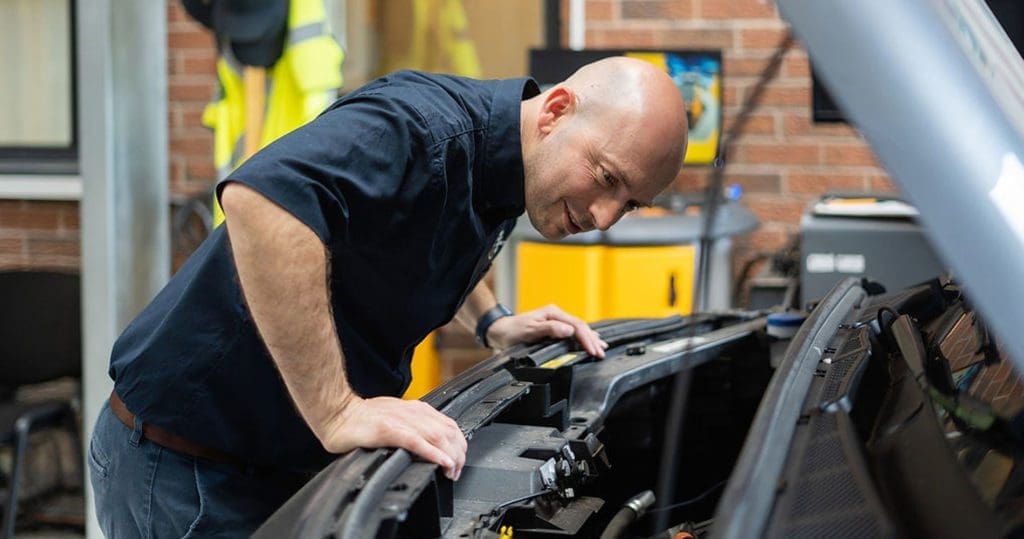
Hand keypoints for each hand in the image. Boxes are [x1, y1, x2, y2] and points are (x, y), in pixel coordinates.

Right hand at [320, 396, 466, 479]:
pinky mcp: (389, 431)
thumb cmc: (362, 418)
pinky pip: (418, 442)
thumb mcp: (396, 419)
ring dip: (450, 456)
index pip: (449, 425)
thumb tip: (429, 446)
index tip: (458, 461)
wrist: (338, 414)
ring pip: (438, 437)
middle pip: (449, 432)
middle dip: (458, 454)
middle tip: (456, 472)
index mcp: (416, 410)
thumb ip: (413, 428)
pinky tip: (441, 463)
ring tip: (451, 471)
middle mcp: (413, 413)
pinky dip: (433, 453)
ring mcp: (402, 421)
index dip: (459, 445)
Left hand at [486, 304, 608, 357]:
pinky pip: (572, 332)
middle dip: (592, 340)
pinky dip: (582, 339)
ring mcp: (555, 322)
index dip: (586, 339)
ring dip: (589, 339)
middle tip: (601, 353)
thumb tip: (569, 330)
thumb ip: (550, 329)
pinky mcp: (553, 329)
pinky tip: (588, 342)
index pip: (576, 326)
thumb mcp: (529, 331)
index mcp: (553, 313)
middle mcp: (556, 316)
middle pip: (580, 327)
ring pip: (578, 329)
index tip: (593, 350)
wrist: (499, 332)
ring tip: (600, 348)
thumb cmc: (512, 332)